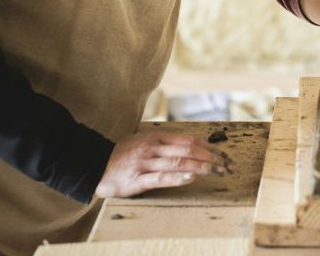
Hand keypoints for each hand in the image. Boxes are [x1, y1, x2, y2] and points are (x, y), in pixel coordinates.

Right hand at [94, 132, 229, 198]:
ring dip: (200, 167)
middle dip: (210, 157)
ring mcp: (145, 164)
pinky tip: (190, 178)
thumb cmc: (122, 155)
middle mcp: (152, 149)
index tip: (222, 154)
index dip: (208, 147)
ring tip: (215, 171)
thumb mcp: (144, 142)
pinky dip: (177, 177)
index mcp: (156, 139)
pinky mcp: (136, 180)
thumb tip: (191, 146)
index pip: (188, 141)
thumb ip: (164, 144)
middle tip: (225, 165)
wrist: (93, 164)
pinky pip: (160, 178)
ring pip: (177, 162)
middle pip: (187, 151)